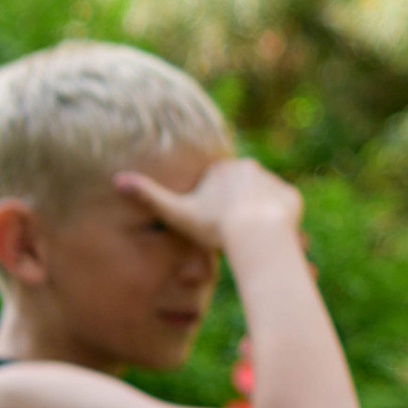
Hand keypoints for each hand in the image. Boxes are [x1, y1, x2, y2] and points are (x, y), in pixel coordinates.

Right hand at [111, 154, 303, 256]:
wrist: (256, 233)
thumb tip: (116, 179)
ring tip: (249, 239)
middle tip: (231, 235)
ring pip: (260, 203)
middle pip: (237, 195)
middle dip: (234, 213)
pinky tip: (267, 237)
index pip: (214, 190)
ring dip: (255, 218)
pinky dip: (275, 224)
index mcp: (221, 169)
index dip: (211, 211)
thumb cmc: (214, 225)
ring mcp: (271, 181)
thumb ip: (148, 197)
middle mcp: (248, 167)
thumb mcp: (176, 213)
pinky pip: (281, 211)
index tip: (213, 225)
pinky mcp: (291, 197)